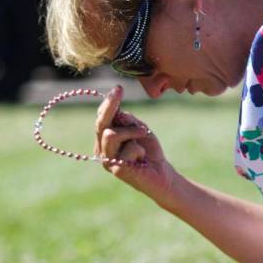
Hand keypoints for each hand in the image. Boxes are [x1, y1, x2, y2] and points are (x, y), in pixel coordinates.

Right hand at [94, 85, 176, 203]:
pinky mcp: (116, 170)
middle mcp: (102, 148)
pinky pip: (126, 149)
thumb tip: (117, 111)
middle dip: (110, 106)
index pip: (102, 117)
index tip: (118, 88)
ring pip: (111, 135)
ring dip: (132, 131)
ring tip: (144, 134)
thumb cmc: (150, 151)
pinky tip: (142, 158)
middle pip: (100, 124)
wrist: (161, 173)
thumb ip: (128, 121)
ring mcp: (107, 160)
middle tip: (119, 91)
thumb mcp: (140, 130)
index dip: (108, 102)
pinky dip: (139, 149)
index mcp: (105, 138)